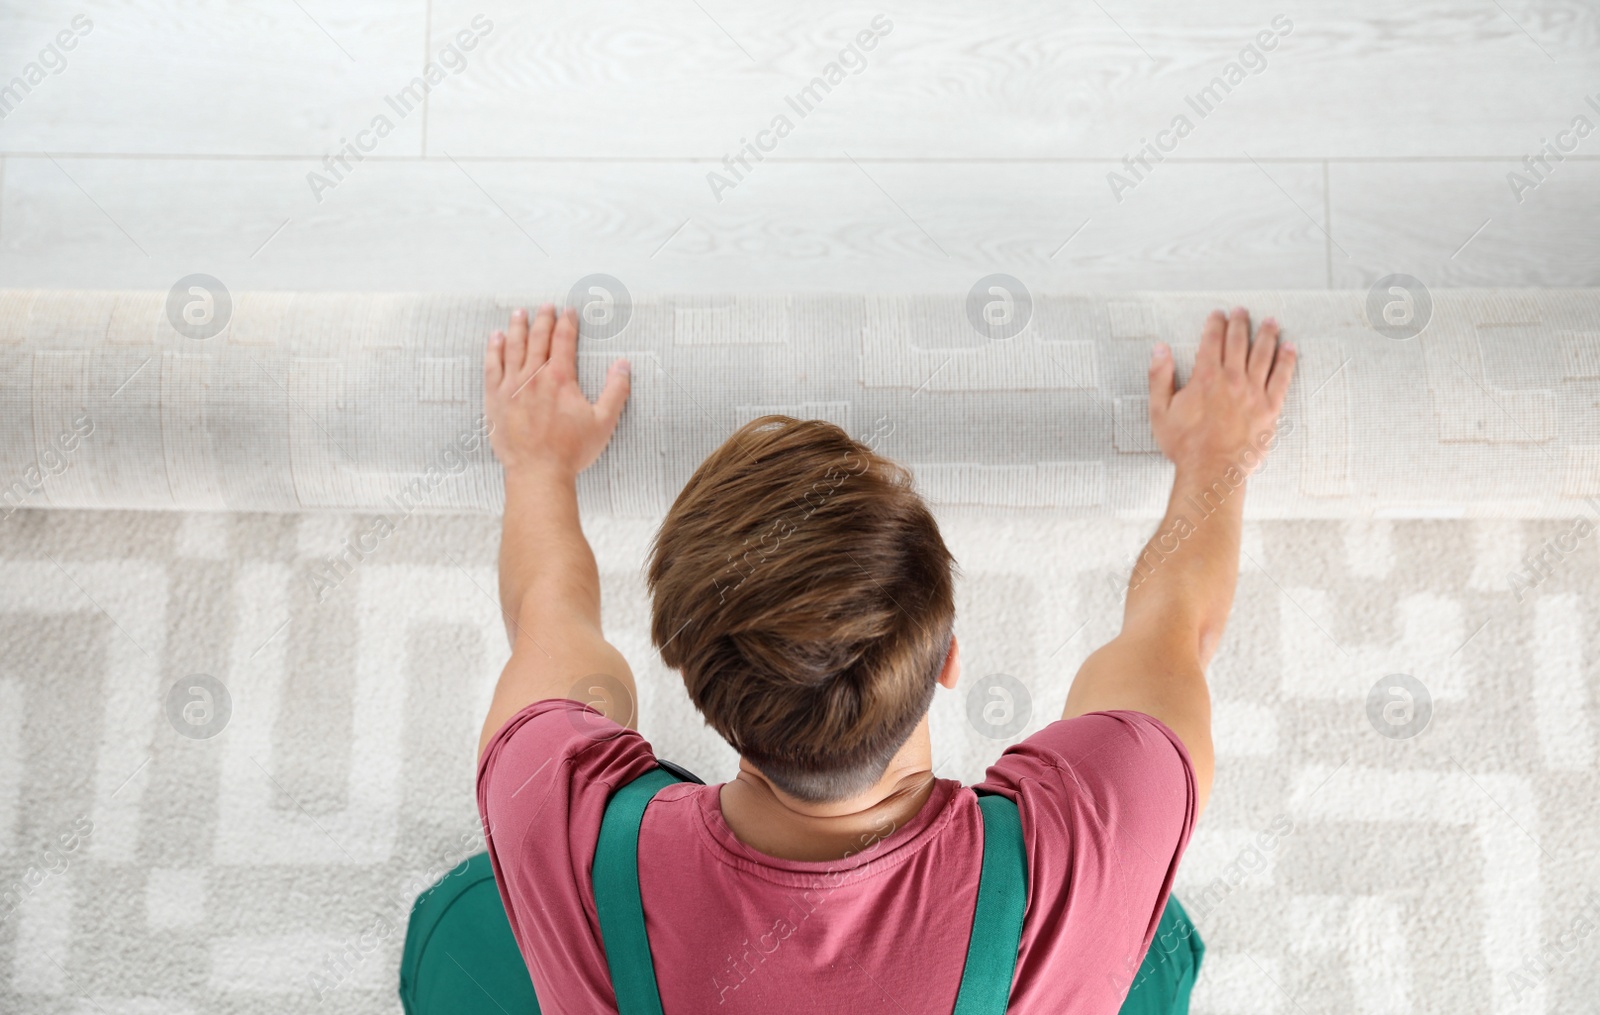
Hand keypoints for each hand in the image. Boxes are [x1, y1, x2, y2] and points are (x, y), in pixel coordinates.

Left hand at [483, 304, 630, 477]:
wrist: (537, 472)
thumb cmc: (571, 451)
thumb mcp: (603, 422)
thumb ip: (616, 391)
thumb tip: (623, 365)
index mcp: (560, 379)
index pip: (564, 340)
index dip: (567, 323)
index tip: (568, 311)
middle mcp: (534, 376)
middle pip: (538, 338)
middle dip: (543, 319)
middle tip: (546, 306)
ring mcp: (511, 386)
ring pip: (513, 347)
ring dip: (517, 327)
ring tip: (519, 313)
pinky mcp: (495, 399)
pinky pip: (492, 367)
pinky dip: (494, 349)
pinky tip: (496, 338)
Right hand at [1148, 307, 1294, 476]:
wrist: (1212, 470)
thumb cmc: (1185, 444)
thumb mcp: (1160, 410)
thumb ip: (1159, 377)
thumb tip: (1160, 349)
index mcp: (1205, 377)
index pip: (1212, 340)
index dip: (1215, 323)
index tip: (1218, 314)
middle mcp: (1232, 379)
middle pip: (1238, 341)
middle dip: (1240, 322)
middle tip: (1242, 311)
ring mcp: (1254, 392)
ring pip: (1263, 354)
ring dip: (1267, 334)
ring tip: (1270, 322)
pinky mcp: (1270, 408)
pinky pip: (1282, 377)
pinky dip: (1287, 360)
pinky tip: (1290, 348)